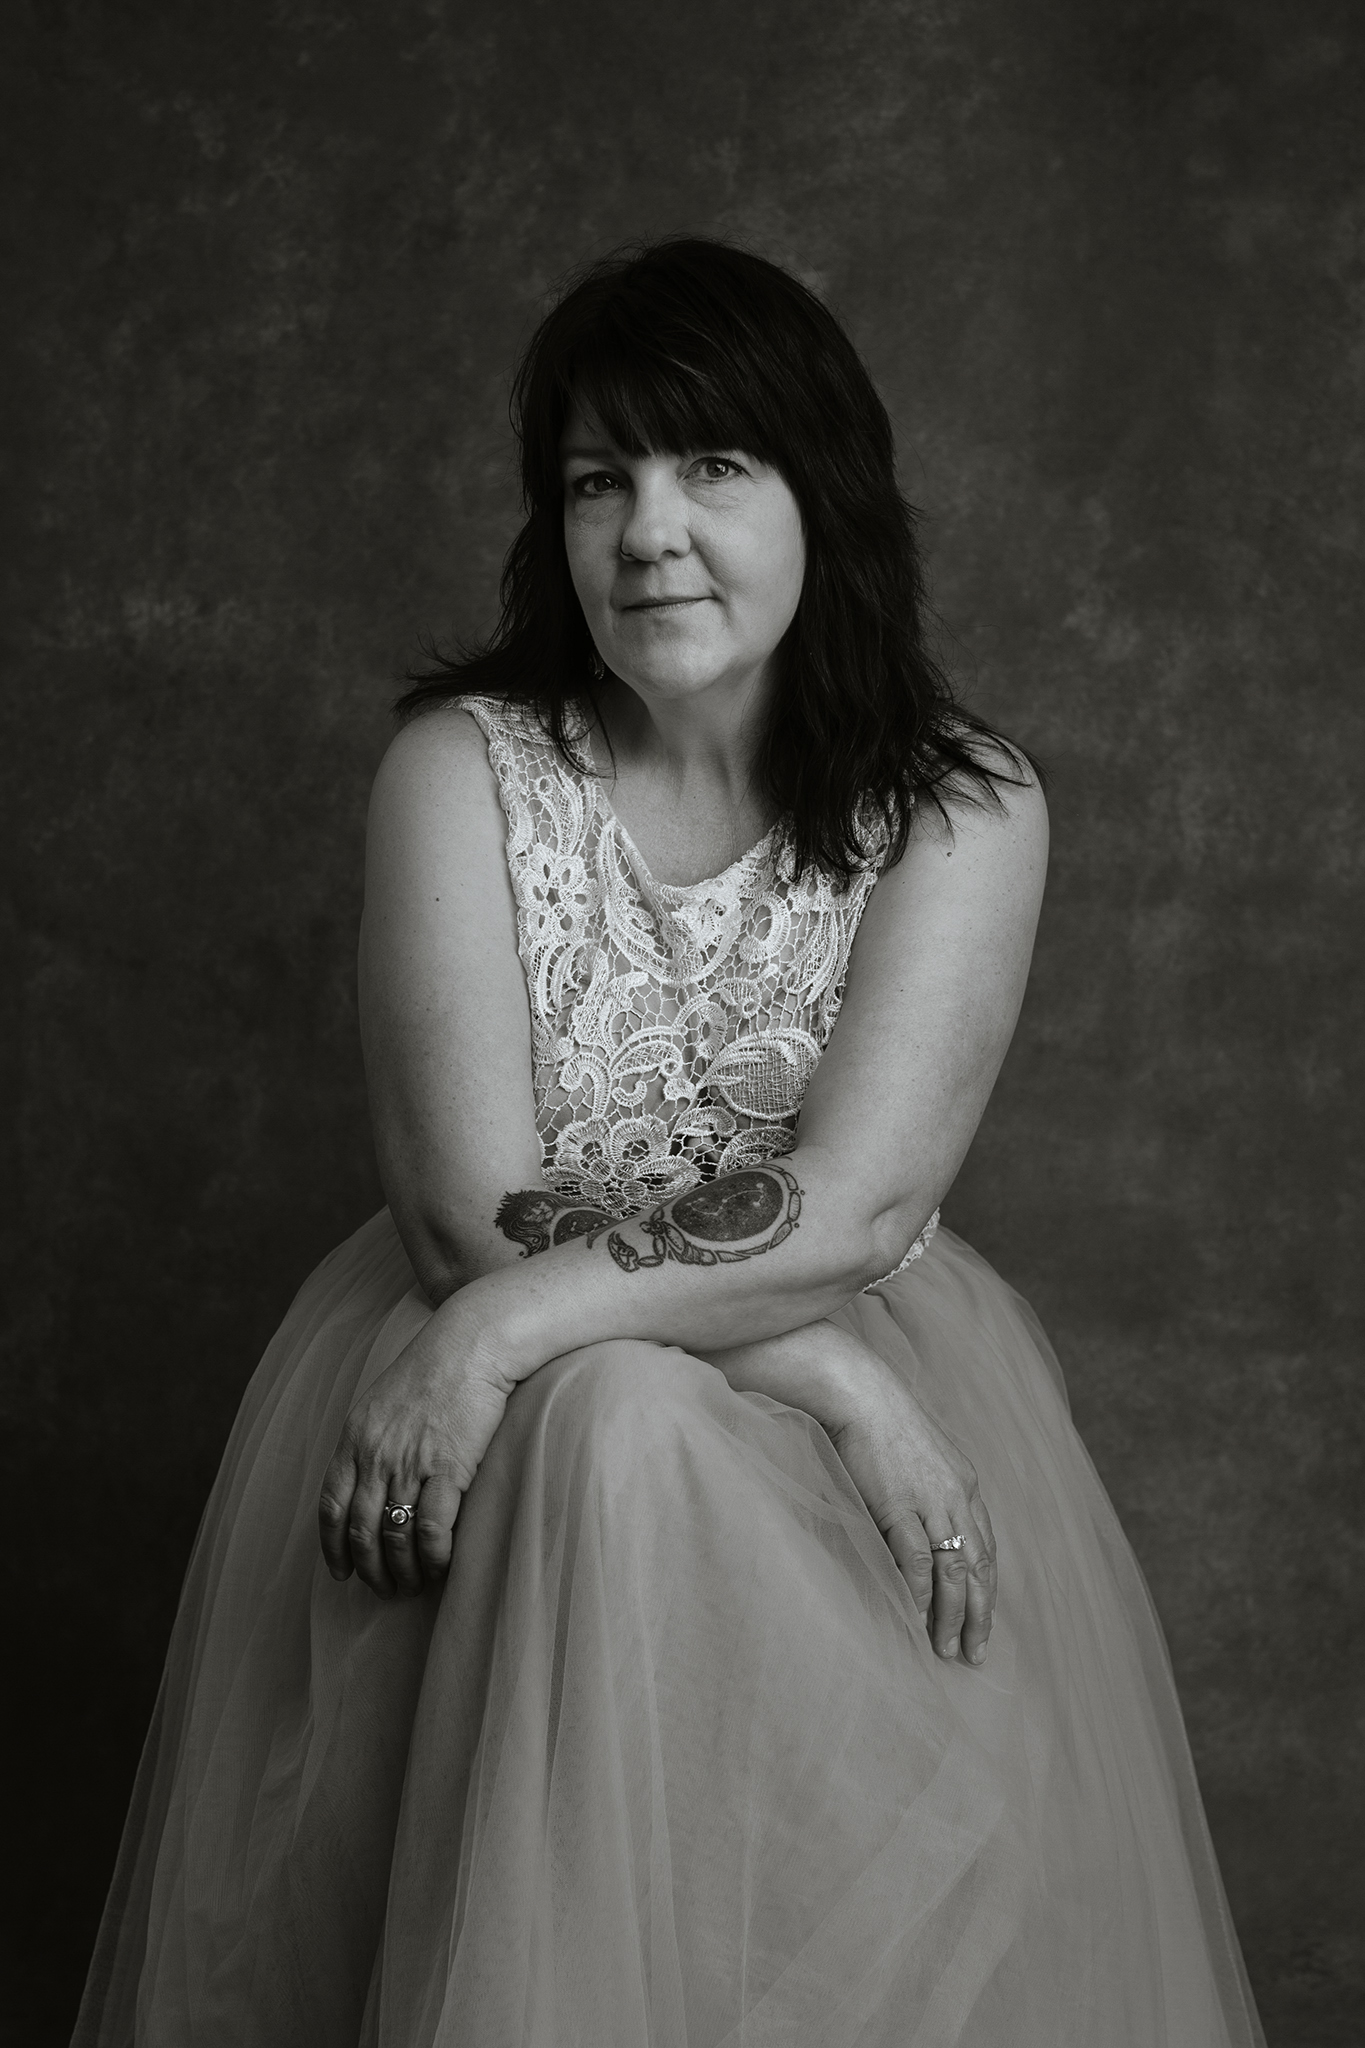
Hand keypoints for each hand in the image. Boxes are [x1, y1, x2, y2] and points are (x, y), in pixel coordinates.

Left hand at [318, 1304, 514, 1597]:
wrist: (471, 1345)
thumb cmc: (433, 1370)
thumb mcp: (382, 1403)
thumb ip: (369, 1441)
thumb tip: (369, 1480)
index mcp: (354, 1440)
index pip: (331, 1507)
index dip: (333, 1547)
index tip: (341, 1572)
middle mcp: (375, 1456)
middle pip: (361, 1531)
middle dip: (369, 1570)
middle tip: (384, 1589)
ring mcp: (410, 1464)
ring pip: (395, 1537)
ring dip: (402, 1571)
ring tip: (412, 1586)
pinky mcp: (449, 1468)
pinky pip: (432, 1528)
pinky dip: (433, 1557)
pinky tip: (440, 1567)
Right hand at [820, 1328, 996, 1663]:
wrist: (860, 1392)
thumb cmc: (882, 1423)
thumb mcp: (923, 1455)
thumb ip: (934, 1491)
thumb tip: (930, 1526)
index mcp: (967, 1485)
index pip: (987, 1549)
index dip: (987, 1589)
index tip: (984, 1622)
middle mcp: (957, 1496)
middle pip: (979, 1568)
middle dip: (980, 1615)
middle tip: (975, 1654)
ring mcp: (930, 1502)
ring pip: (953, 1571)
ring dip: (953, 1616)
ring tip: (947, 1650)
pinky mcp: (898, 1505)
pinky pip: (916, 1560)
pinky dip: (918, 1593)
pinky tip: (916, 1617)